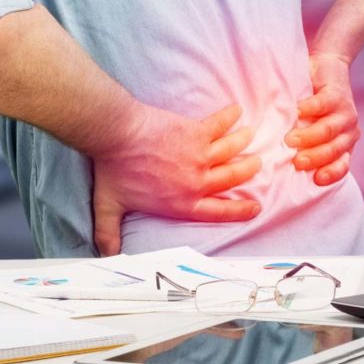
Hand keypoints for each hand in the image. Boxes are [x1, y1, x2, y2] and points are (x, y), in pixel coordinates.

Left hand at [92, 104, 261, 255]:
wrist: (116, 135)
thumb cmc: (113, 170)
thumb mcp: (109, 207)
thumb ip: (109, 232)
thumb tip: (107, 253)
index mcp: (182, 203)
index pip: (218, 211)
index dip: (240, 210)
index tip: (256, 207)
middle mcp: (196, 181)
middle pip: (232, 178)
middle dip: (247, 170)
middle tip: (256, 164)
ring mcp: (199, 155)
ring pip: (231, 150)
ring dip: (243, 143)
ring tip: (250, 136)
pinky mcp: (195, 132)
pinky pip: (219, 124)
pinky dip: (229, 117)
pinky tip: (236, 110)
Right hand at [286, 51, 359, 185]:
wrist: (329, 68)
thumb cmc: (315, 105)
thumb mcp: (316, 128)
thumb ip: (308, 145)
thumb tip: (282, 166)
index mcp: (345, 144)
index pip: (342, 165)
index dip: (331, 173)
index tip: (315, 180)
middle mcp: (349, 131)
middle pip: (333, 149)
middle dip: (315, 157)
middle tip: (296, 161)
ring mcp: (346, 112)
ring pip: (328, 130)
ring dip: (309, 137)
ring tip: (290, 140)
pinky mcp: (337, 93)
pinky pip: (323, 105)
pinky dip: (309, 109)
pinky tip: (296, 112)